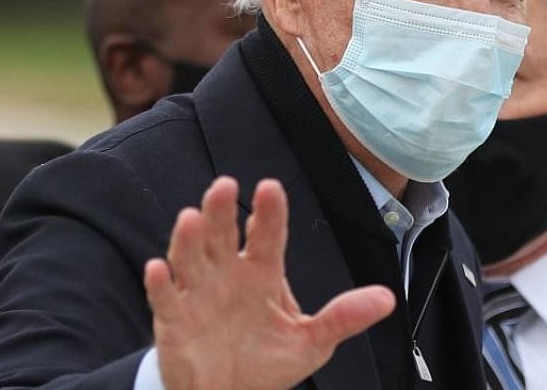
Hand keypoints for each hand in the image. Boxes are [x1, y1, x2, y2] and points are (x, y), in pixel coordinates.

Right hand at [144, 176, 394, 389]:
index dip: (268, 213)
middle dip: (221, 211)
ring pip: (190, 258)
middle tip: (225, 185)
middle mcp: (228, 274)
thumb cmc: (267, 362)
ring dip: (188, 239)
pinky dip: (159, 284)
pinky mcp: (173, 320)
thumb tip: (388, 299)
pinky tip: (158, 269)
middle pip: (222, 235)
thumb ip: (344, 317)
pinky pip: (163, 299)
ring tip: (191, 218)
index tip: (270, 188)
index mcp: (262, 273)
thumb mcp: (311, 341)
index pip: (267, 235)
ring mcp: (197, 294)